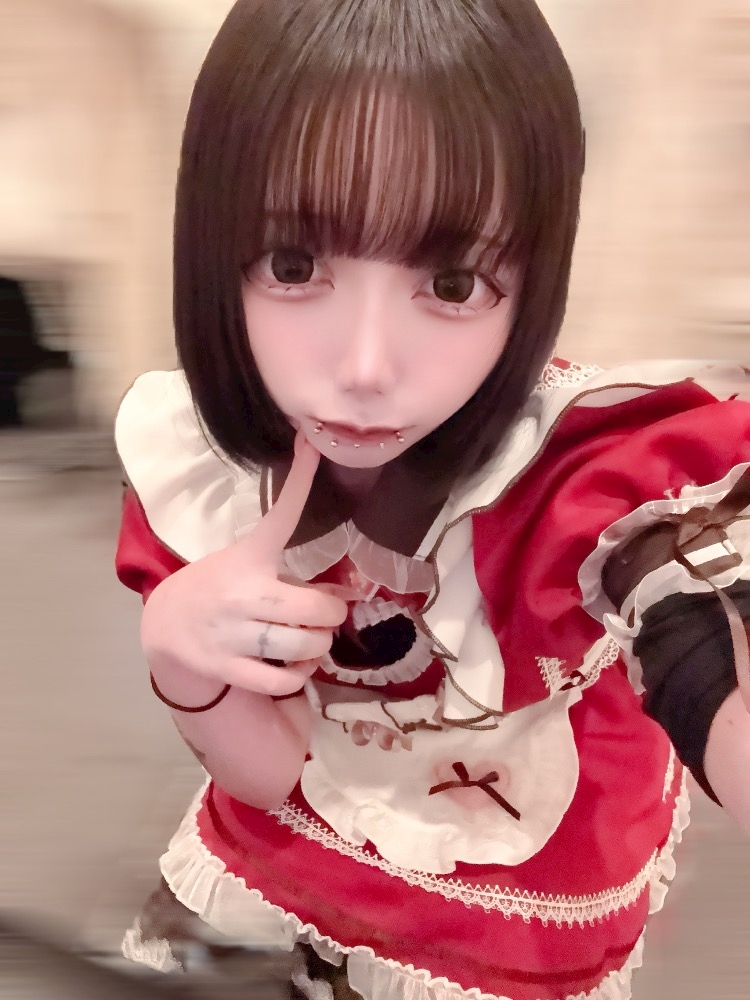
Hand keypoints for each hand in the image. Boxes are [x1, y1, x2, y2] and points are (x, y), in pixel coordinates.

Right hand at [141, 432, 347, 695]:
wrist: (165, 626)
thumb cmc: (217, 589)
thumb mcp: (243, 563)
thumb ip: (286, 570)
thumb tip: (347, 587)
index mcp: (249, 558)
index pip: (281, 515)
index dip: (300, 480)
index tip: (312, 446)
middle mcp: (243, 594)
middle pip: (316, 608)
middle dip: (332, 613)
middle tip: (324, 612)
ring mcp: (234, 633)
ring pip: (305, 646)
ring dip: (319, 645)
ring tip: (310, 639)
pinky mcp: (228, 667)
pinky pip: (284, 680)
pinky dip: (299, 675)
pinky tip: (294, 665)